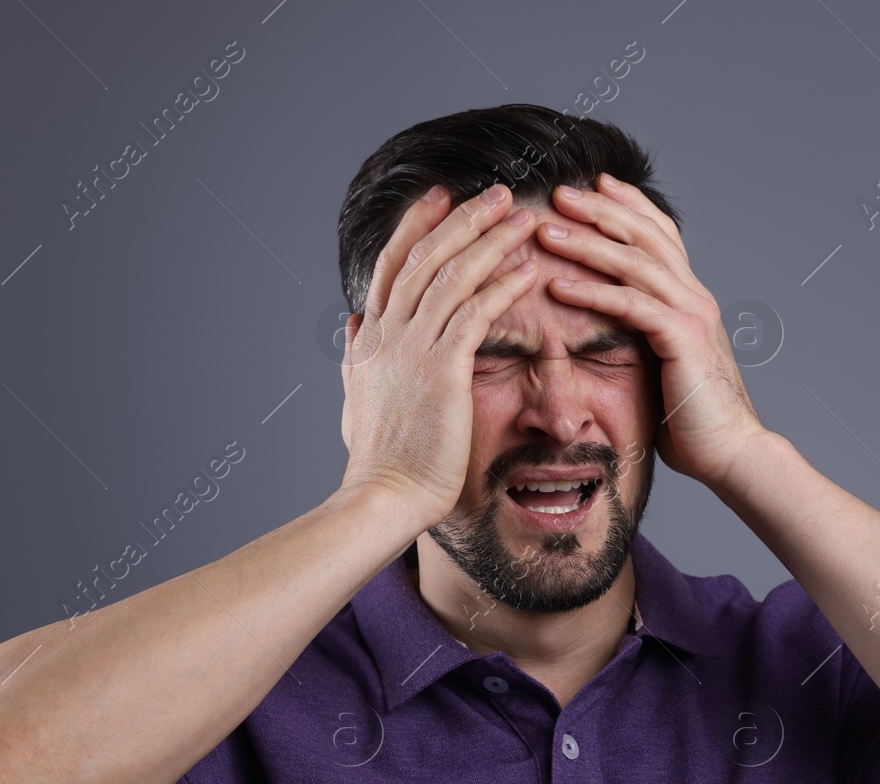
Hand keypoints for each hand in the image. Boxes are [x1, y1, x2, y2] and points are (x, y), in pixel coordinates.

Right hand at [339, 183, 539, 530]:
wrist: (382, 496)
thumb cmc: (378, 460)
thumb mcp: (355, 397)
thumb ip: (355, 356)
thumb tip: (351, 324)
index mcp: (371, 337)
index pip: (394, 264)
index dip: (418, 226)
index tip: (441, 195)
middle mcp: (389, 333)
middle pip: (427, 256)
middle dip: (464, 218)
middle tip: (497, 191)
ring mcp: (414, 349)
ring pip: (454, 275)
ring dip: (490, 240)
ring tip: (523, 216)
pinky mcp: (443, 369)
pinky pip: (477, 312)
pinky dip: (503, 285)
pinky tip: (528, 268)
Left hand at [537, 173, 767, 491]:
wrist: (732, 450)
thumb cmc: (694, 419)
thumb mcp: (665, 366)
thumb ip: (644, 339)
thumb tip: (611, 334)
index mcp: (690, 297)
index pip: (659, 234)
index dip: (628, 204)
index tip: (593, 183)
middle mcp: (693, 295)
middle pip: (644, 234)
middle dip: (599, 209)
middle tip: (558, 192)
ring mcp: (691, 312)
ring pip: (633, 261)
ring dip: (585, 242)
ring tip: (545, 230)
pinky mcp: (682, 337)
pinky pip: (630, 304)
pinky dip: (592, 291)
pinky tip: (558, 285)